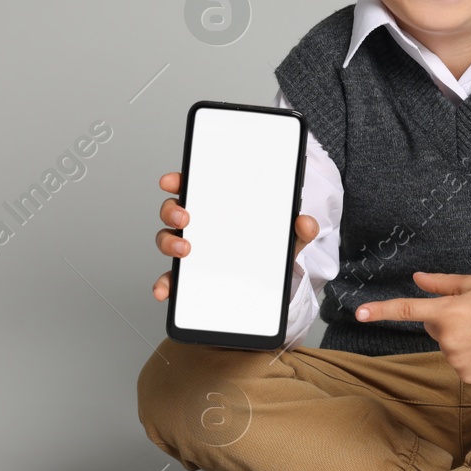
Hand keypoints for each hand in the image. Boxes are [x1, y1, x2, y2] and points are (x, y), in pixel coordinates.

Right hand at [151, 170, 318, 302]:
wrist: (269, 289)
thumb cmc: (269, 252)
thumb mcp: (288, 239)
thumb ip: (300, 230)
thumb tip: (306, 222)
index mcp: (220, 209)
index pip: (195, 188)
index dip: (180, 180)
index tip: (173, 180)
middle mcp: (200, 226)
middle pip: (174, 211)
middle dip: (173, 210)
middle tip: (185, 217)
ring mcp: (191, 250)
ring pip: (167, 240)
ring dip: (168, 243)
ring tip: (184, 250)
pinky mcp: (189, 277)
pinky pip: (171, 278)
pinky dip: (165, 284)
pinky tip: (165, 290)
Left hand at [353, 272, 470, 383]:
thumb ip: (441, 283)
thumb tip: (417, 279)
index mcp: (449, 311)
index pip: (407, 310)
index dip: (381, 310)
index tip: (359, 313)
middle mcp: (450, 338)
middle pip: (433, 328)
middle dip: (447, 320)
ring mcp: (458, 361)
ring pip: (445, 346)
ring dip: (458, 338)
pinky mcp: (468, 377)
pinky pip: (457, 362)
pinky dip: (469, 355)